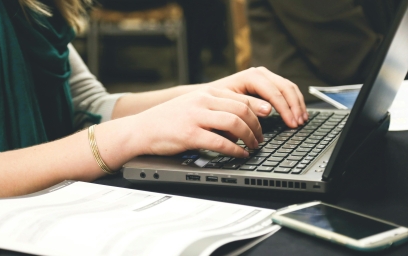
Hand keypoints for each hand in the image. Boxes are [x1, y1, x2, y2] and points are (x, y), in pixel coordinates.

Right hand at [130, 86, 263, 157]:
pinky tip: (240, 154)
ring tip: (253, 147)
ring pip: (234, 123)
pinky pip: (220, 142)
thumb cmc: (168, 121)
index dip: (258, 111)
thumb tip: (240, 122)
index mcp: (206, 93)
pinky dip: (235, 150)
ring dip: (249, 137)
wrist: (141, 129)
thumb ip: (214, 109)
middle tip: (260, 139)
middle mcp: (202, 101)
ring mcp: (196, 116)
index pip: (240, 98)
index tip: (266, 121)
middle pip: (242, 110)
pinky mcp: (190, 134)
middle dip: (257, 126)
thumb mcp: (193, 106)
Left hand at [208, 67, 307, 127]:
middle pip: (286, 88)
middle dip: (294, 107)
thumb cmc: (216, 101)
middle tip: (299, 123)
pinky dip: (294, 102)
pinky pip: (287, 90)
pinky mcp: (268, 83)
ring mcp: (266, 76)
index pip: (274, 92)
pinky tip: (298, 113)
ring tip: (302, 120)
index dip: (285, 109)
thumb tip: (269, 110)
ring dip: (297, 104)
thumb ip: (249, 106)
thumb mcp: (230, 104)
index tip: (291, 123)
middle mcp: (260, 73)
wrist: (208, 95)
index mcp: (251, 76)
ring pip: (289, 87)